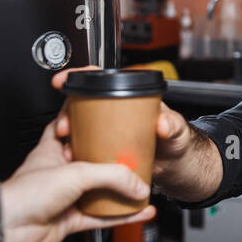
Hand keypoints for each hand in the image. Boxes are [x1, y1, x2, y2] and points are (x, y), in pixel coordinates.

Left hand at [0, 116, 155, 241]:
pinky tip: (141, 212)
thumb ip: (111, 176)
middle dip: (113, 159)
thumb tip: (137, 184)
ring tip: (143, 185)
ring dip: (122, 190)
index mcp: (52, 151)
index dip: (84, 120)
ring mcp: (66, 197)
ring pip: (100, 191)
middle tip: (134, 154)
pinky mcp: (71, 219)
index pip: (68, 128)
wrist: (8, 229)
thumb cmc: (24, 195)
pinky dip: (123, 215)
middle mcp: (59, 172)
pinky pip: (103, 216)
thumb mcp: (75, 173)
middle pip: (92, 161)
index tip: (102, 113)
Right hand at [49, 67, 193, 169]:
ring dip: (67, 136)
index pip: (101, 79)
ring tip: (67, 148)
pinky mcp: (104, 149)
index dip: (80, 75)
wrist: (177, 165)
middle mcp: (115, 112)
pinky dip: (75, 152)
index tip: (64, 79)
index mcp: (130, 98)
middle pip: (82, 104)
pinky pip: (84, 147)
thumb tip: (162, 124)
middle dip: (66, 113)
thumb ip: (172, 125)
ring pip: (79, 126)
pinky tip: (73, 159)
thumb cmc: (177, 140)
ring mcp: (107, 131)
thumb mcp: (177, 129)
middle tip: (64, 127)